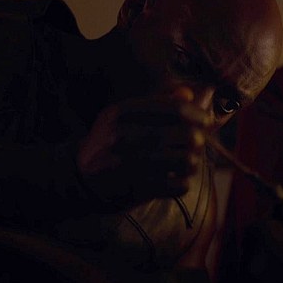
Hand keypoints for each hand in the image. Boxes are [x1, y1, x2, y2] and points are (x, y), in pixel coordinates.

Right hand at [76, 87, 211, 207]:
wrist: (78, 178)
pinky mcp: (136, 189)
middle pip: (188, 136)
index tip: (204, 122)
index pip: (177, 109)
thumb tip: (200, 93)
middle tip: (190, 147)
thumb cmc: (111, 144)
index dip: (199, 115)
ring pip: (188, 161)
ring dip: (191, 164)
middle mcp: (125, 135)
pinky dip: (181, 183)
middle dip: (197, 142)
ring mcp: (130, 163)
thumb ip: (163, 104)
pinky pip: (179, 185)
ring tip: (181, 164)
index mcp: (123, 112)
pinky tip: (171, 180)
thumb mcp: (128, 116)